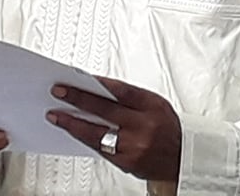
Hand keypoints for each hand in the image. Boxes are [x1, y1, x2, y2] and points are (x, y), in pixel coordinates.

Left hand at [47, 76, 180, 182]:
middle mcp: (143, 126)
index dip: (97, 83)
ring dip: (73, 123)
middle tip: (59, 92)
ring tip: (57, 115)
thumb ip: (129, 98)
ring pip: (97, 132)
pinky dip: (84, 138)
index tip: (78, 76)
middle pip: (105, 109)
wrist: (183, 156)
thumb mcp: (155, 104)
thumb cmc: (166, 127)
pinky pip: (100, 149)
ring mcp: (134, 145)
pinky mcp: (127, 162)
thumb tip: (98, 89)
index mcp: (152, 106)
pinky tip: (73, 131)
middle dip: (78, 99)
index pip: (120, 91)